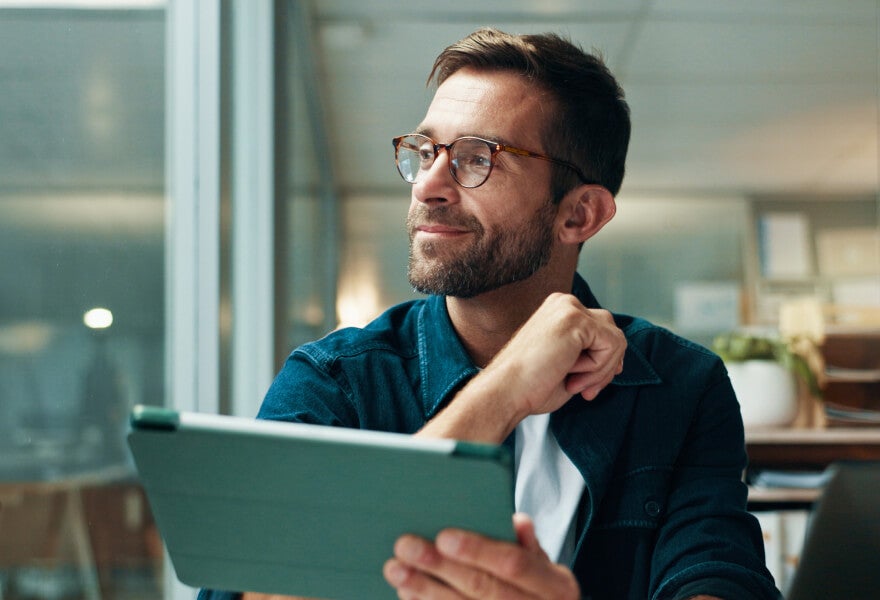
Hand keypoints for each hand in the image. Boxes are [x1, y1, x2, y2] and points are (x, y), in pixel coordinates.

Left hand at [383, 513, 579, 599]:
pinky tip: (407, 595)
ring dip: (424, 590)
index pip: (514, 564)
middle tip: (406, 546)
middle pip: (482, 588)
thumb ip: (528, 546)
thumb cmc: (541, 592)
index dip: (478, 550)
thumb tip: (516, 520)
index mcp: (555, 587)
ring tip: (397, 570)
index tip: (443, 535)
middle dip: (440, 566)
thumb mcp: (546, 568)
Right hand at [489, 293, 624, 413]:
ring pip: (616, 340)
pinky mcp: (576, 319)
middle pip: (612, 332)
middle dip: (605, 366)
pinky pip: (612, 345)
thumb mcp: (568, 363)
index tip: (586, 387)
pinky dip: (599, 368)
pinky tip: (571, 374)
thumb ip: (590, 354)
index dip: (602, 363)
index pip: (601, 331)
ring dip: (601, 370)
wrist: (507, 390)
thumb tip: (619, 360)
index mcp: (559, 310)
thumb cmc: (531, 384)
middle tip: (583, 390)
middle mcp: (565, 303)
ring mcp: (570, 308)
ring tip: (573, 383)